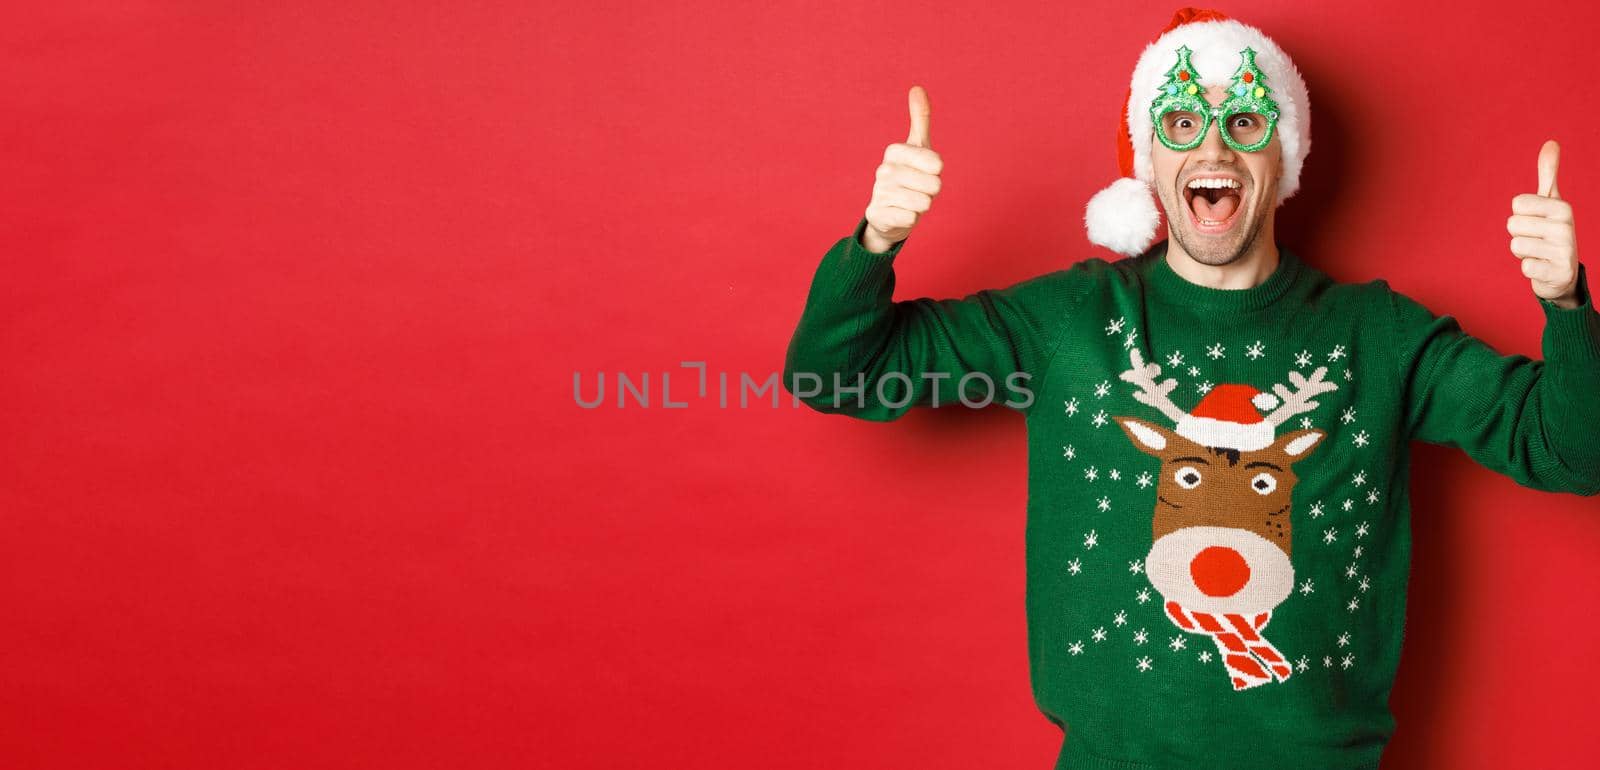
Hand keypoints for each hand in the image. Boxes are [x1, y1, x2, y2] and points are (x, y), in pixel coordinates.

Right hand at [861, 85, 942, 252]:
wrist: (888, 212)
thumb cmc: (909, 175)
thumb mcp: (917, 147)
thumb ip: (920, 118)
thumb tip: (917, 88)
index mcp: (894, 151)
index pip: (935, 162)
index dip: (937, 171)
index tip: (928, 171)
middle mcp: (884, 170)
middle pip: (933, 184)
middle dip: (932, 191)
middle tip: (920, 189)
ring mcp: (879, 193)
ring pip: (923, 203)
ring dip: (923, 205)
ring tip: (912, 202)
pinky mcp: (877, 215)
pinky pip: (910, 218)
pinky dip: (911, 219)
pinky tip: (902, 214)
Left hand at [1508, 140, 1580, 307]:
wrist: (1562, 272)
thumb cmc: (1550, 231)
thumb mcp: (1551, 202)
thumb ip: (1548, 174)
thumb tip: (1550, 143)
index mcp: (1562, 207)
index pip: (1516, 204)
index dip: (1521, 215)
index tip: (1536, 221)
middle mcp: (1566, 227)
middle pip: (1512, 224)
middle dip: (1519, 234)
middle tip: (1536, 239)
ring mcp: (1564, 251)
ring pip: (1515, 245)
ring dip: (1523, 252)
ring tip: (1539, 253)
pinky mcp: (1558, 273)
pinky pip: (1524, 267)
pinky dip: (1529, 268)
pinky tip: (1542, 267)